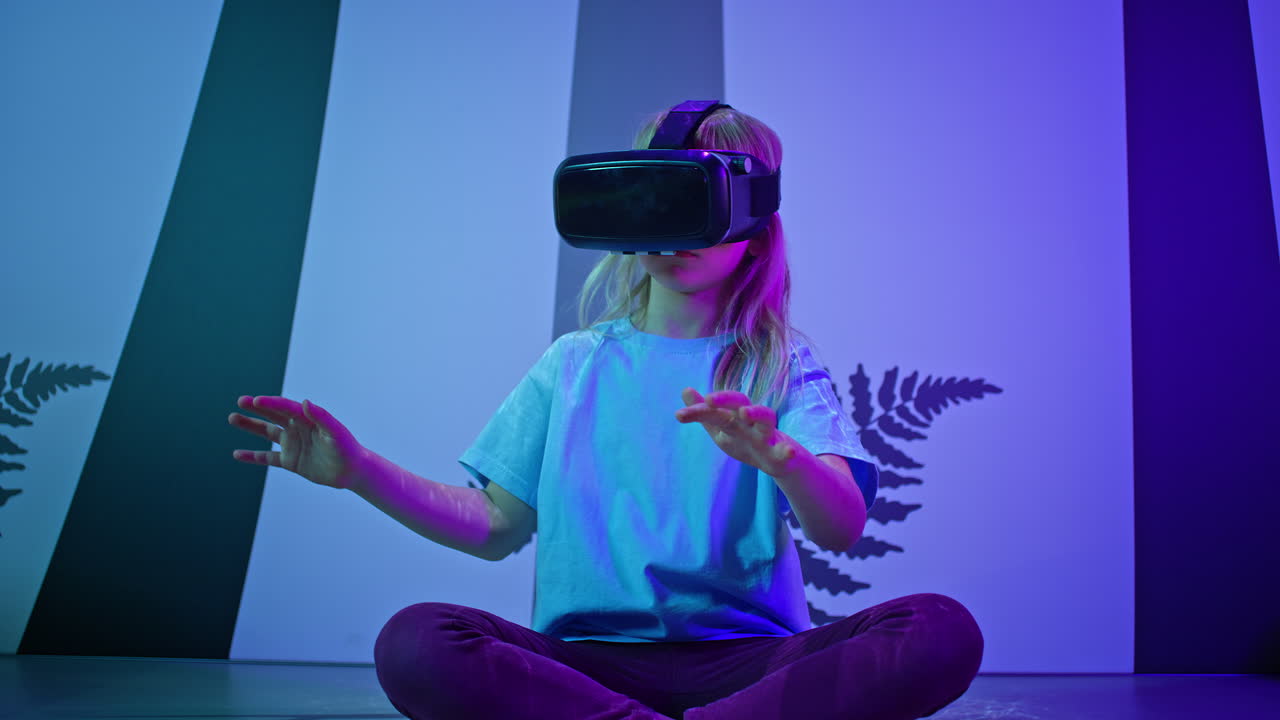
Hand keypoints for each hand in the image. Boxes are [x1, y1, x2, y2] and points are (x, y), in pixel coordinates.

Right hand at [228, 395, 365, 489]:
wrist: (351, 471)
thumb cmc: (347, 448)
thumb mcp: (335, 432)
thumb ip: (322, 417)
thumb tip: (305, 402)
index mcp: (308, 419)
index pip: (285, 407)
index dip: (270, 403)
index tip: (255, 401)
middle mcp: (298, 428)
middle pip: (273, 415)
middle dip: (257, 408)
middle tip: (240, 401)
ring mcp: (293, 444)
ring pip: (267, 433)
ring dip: (250, 426)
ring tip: (233, 418)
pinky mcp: (291, 461)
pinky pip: (268, 458)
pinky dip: (253, 456)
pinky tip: (237, 454)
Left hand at [675, 388, 798, 476]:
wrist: (780, 460)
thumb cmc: (747, 440)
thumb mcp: (722, 428)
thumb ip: (704, 413)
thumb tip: (685, 390)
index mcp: (734, 416)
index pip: (716, 408)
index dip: (698, 410)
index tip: (679, 415)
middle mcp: (751, 421)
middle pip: (741, 402)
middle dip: (726, 399)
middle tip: (709, 399)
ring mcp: (768, 435)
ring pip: (766, 418)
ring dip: (757, 413)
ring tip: (745, 413)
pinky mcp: (782, 452)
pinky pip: (787, 450)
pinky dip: (787, 451)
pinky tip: (787, 452)